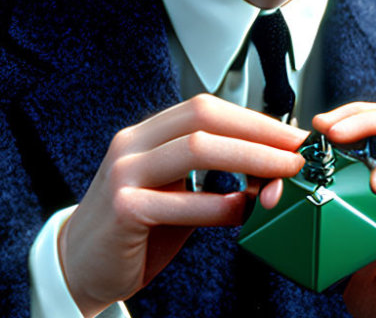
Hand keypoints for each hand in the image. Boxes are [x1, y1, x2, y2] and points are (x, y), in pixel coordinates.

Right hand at [59, 94, 307, 316]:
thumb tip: (271, 170)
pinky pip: (182, 202)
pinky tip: (243, 210)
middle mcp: (132, 145)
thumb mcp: (173, 190)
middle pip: (205, 118)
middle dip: (258, 132)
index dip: (253, 118)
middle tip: (296, 151)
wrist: (79, 266)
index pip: (206, 108)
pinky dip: (220, 205)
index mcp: (147, 134)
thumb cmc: (134, 227)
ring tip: (282, 175)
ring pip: (197, 149)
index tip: (290, 134)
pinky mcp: (123, 209)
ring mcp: (124, 174)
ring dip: (249, 159)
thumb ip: (212, 176)